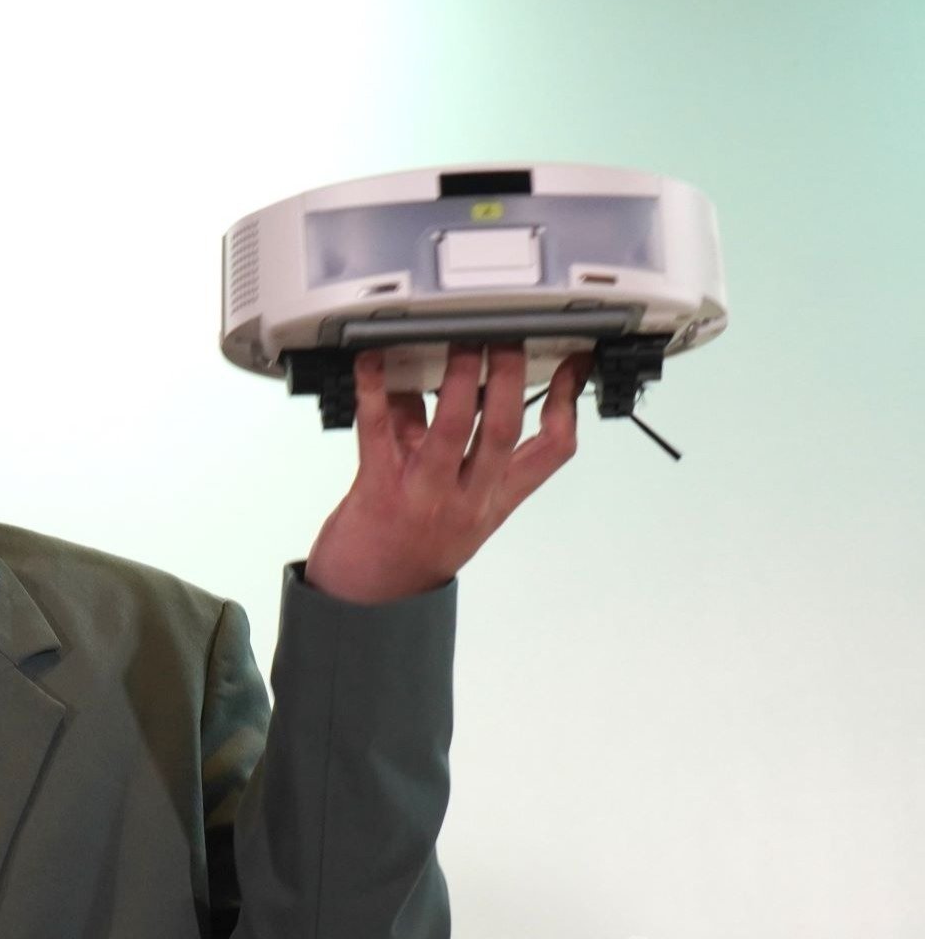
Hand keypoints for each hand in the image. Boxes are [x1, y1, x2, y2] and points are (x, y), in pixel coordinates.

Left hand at [303, 344, 589, 604]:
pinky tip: (370, 361)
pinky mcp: (379, 489)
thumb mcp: (449, 501)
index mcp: (494, 498)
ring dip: (459, 380)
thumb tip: (432, 377)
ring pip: (453, 430)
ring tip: (460, 341)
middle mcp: (468, 497)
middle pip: (506, 431)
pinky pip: (379, 431)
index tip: (573, 362)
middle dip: (510, 379)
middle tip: (509, 336)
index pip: (550, 450)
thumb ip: (445, 440)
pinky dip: (374, 391)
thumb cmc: (407, 550)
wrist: (366, 602)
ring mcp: (425, 494)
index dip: (566, 403)